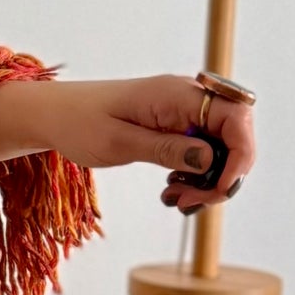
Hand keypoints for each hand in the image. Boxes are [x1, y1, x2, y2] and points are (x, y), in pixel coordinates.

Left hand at [45, 75, 255, 211]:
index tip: (220, 189)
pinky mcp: (174, 125)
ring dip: (207, 179)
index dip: (240, 155)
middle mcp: (186, 98)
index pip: (236, 117)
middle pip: (234, 135)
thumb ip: (166, 150)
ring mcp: (182, 111)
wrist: (53, 115)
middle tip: (191, 201)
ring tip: (176, 197)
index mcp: (176, 94)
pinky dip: (194, 174)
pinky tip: (172, 189)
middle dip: (224, 173)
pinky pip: (201, 150)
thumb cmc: (78, 122)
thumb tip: (211, 160)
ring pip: (220, 147)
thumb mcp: (119, 143)